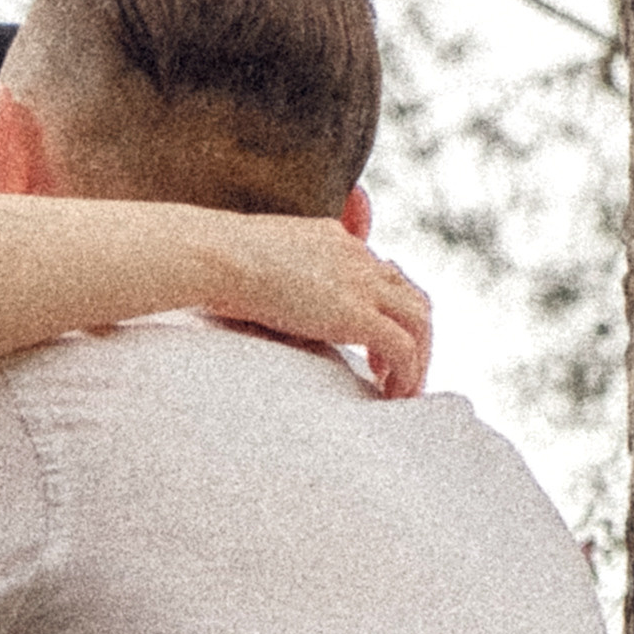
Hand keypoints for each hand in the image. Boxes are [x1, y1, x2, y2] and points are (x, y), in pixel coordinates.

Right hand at [214, 216, 432, 396]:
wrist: (216, 256)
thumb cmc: (214, 262)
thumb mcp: (251, 259)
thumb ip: (270, 274)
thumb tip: (252, 300)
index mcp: (333, 238)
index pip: (379, 272)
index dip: (384, 310)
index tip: (373, 347)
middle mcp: (356, 256)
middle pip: (408, 294)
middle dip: (411, 335)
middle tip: (394, 373)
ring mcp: (360, 282)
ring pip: (419, 319)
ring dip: (417, 357)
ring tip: (400, 391)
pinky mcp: (355, 313)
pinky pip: (402, 347)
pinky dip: (406, 372)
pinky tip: (391, 394)